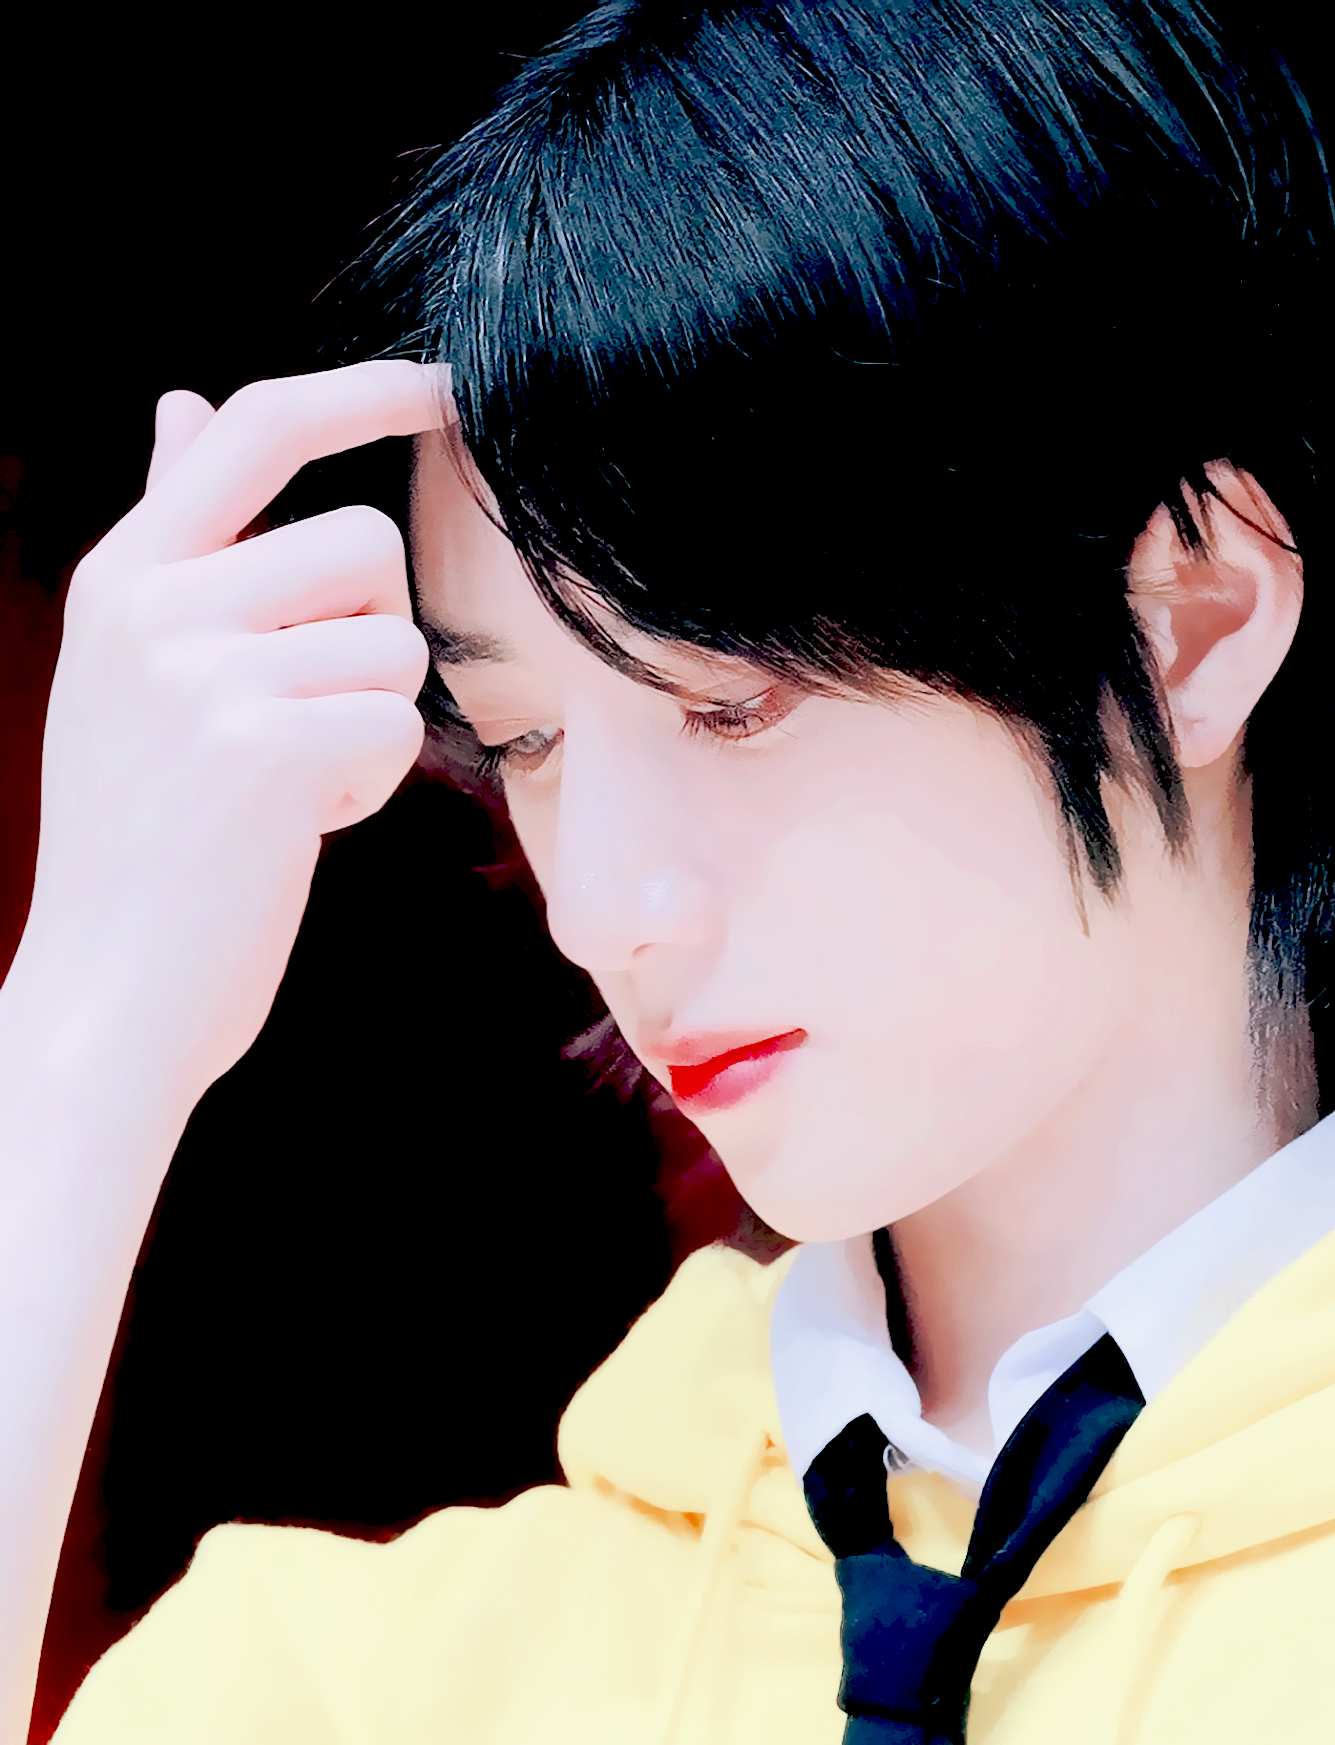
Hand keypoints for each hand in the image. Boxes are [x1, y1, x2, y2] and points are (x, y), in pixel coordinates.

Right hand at [16, 360, 451, 1105]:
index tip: (446, 382)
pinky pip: (398, 723)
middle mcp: (153, 603)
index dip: (362, 389)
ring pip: (396, 642)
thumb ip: (179, 538)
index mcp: (126, 574)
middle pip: (367, 543)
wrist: (106, 989)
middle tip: (307, 713)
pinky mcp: (264, 747)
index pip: (258, 428)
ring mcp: (202, 672)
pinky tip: (299, 822)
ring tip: (289, 778)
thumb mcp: (135, 665)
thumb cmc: (146, 831)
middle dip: (373, 632)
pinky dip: (372, 780)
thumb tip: (185, 403)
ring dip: (372, 717)